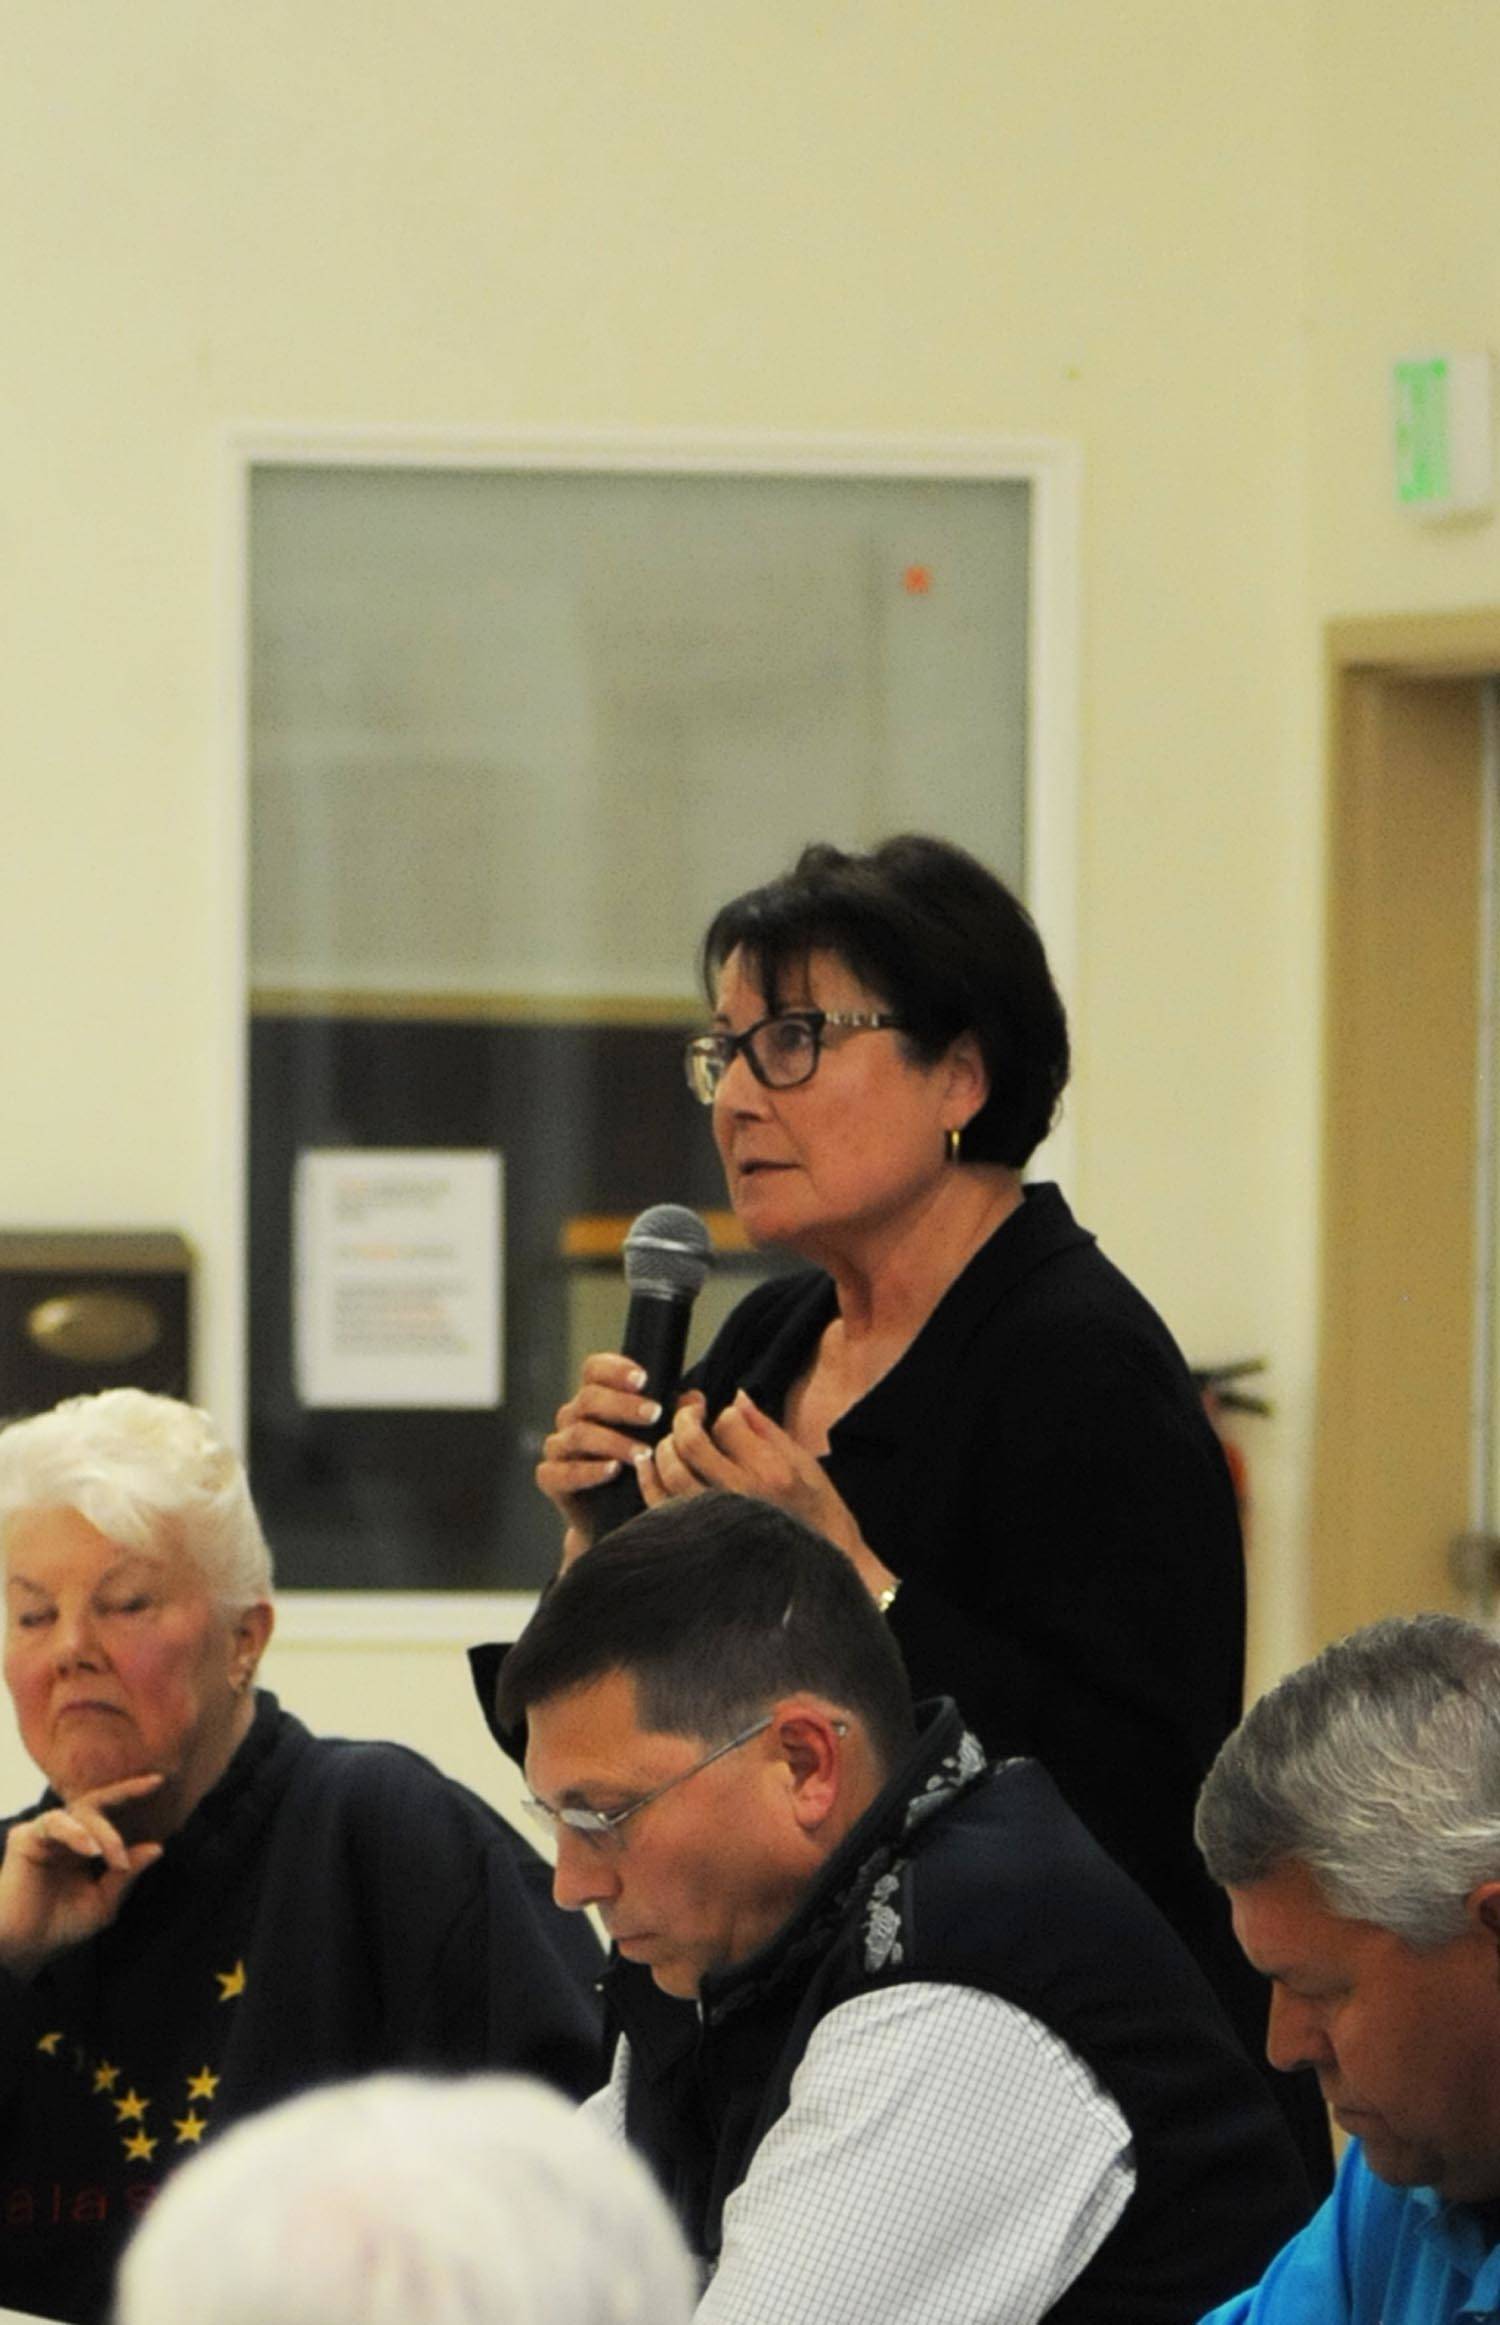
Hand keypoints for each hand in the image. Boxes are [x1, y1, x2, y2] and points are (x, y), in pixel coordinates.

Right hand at [0, 1775, 165, 1979]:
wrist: (25, 1949)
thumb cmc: (62, 1926)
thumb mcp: (104, 1902)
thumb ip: (127, 1875)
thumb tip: (158, 1847)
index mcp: (86, 1846)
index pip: (111, 1811)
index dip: (132, 1793)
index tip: (160, 1779)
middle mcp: (67, 1834)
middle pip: (99, 1802)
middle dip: (127, 1793)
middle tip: (153, 1788)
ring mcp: (46, 1834)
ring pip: (82, 1812)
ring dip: (105, 1833)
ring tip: (116, 1858)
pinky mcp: (26, 1838)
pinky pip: (55, 1823)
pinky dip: (77, 1833)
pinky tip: (91, 1850)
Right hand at [535, 1352, 666, 1565]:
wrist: (615, 1521)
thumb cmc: (638, 1470)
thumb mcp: (658, 1440)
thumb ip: (676, 1416)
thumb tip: (695, 1399)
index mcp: (595, 1399)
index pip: (595, 1370)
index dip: (615, 1369)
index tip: (643, 1379)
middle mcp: (572, 1417)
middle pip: (589, 1399)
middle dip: (623, 1405)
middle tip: (654, 1415)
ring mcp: (559, 1447)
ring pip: (580, 1434)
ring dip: (614, 1441)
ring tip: (644, 1453)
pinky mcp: (551, 1477)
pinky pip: (563, 1471)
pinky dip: (589, 1471)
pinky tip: (613, 1471)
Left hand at [641, 1389, 899, 1602]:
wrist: (817, 1566)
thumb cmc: (816, 1512)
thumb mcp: (804, 1463)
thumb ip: (766, 1430)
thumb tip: (737, 1398)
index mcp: (771, 1473)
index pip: (727, 1424)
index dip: (723, 1413)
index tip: (727, 1417)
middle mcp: (740, 1496)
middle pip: (692, 1443)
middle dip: (685, 1418)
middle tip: (690, 1413)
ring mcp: (716, 1520)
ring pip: (672, 1471)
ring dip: (666, 1445)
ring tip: (674, 1438)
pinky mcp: (698, 1538)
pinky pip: (660, 1504)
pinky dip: (649, 1477)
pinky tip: (649, 1461)